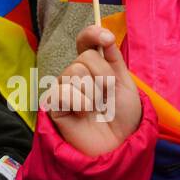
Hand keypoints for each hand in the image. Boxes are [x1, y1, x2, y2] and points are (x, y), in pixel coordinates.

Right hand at [47, 24, 141, 157]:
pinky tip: (83, 115)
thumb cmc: (123, 118)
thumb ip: (114, 59)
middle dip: (104, 78)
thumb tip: (105, 33)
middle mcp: (76, 74)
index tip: (105, 37)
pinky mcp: (54, 104)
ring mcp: (63, 88)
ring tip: (95, 109)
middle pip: (85, 57)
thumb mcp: (125, 85)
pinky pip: (64, 90)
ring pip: (75, 72)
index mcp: (93, 67)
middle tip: (107, 98)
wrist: (118, 146)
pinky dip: (79, 103)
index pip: (84, 41)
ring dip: (93, 94)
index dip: (91, 34)